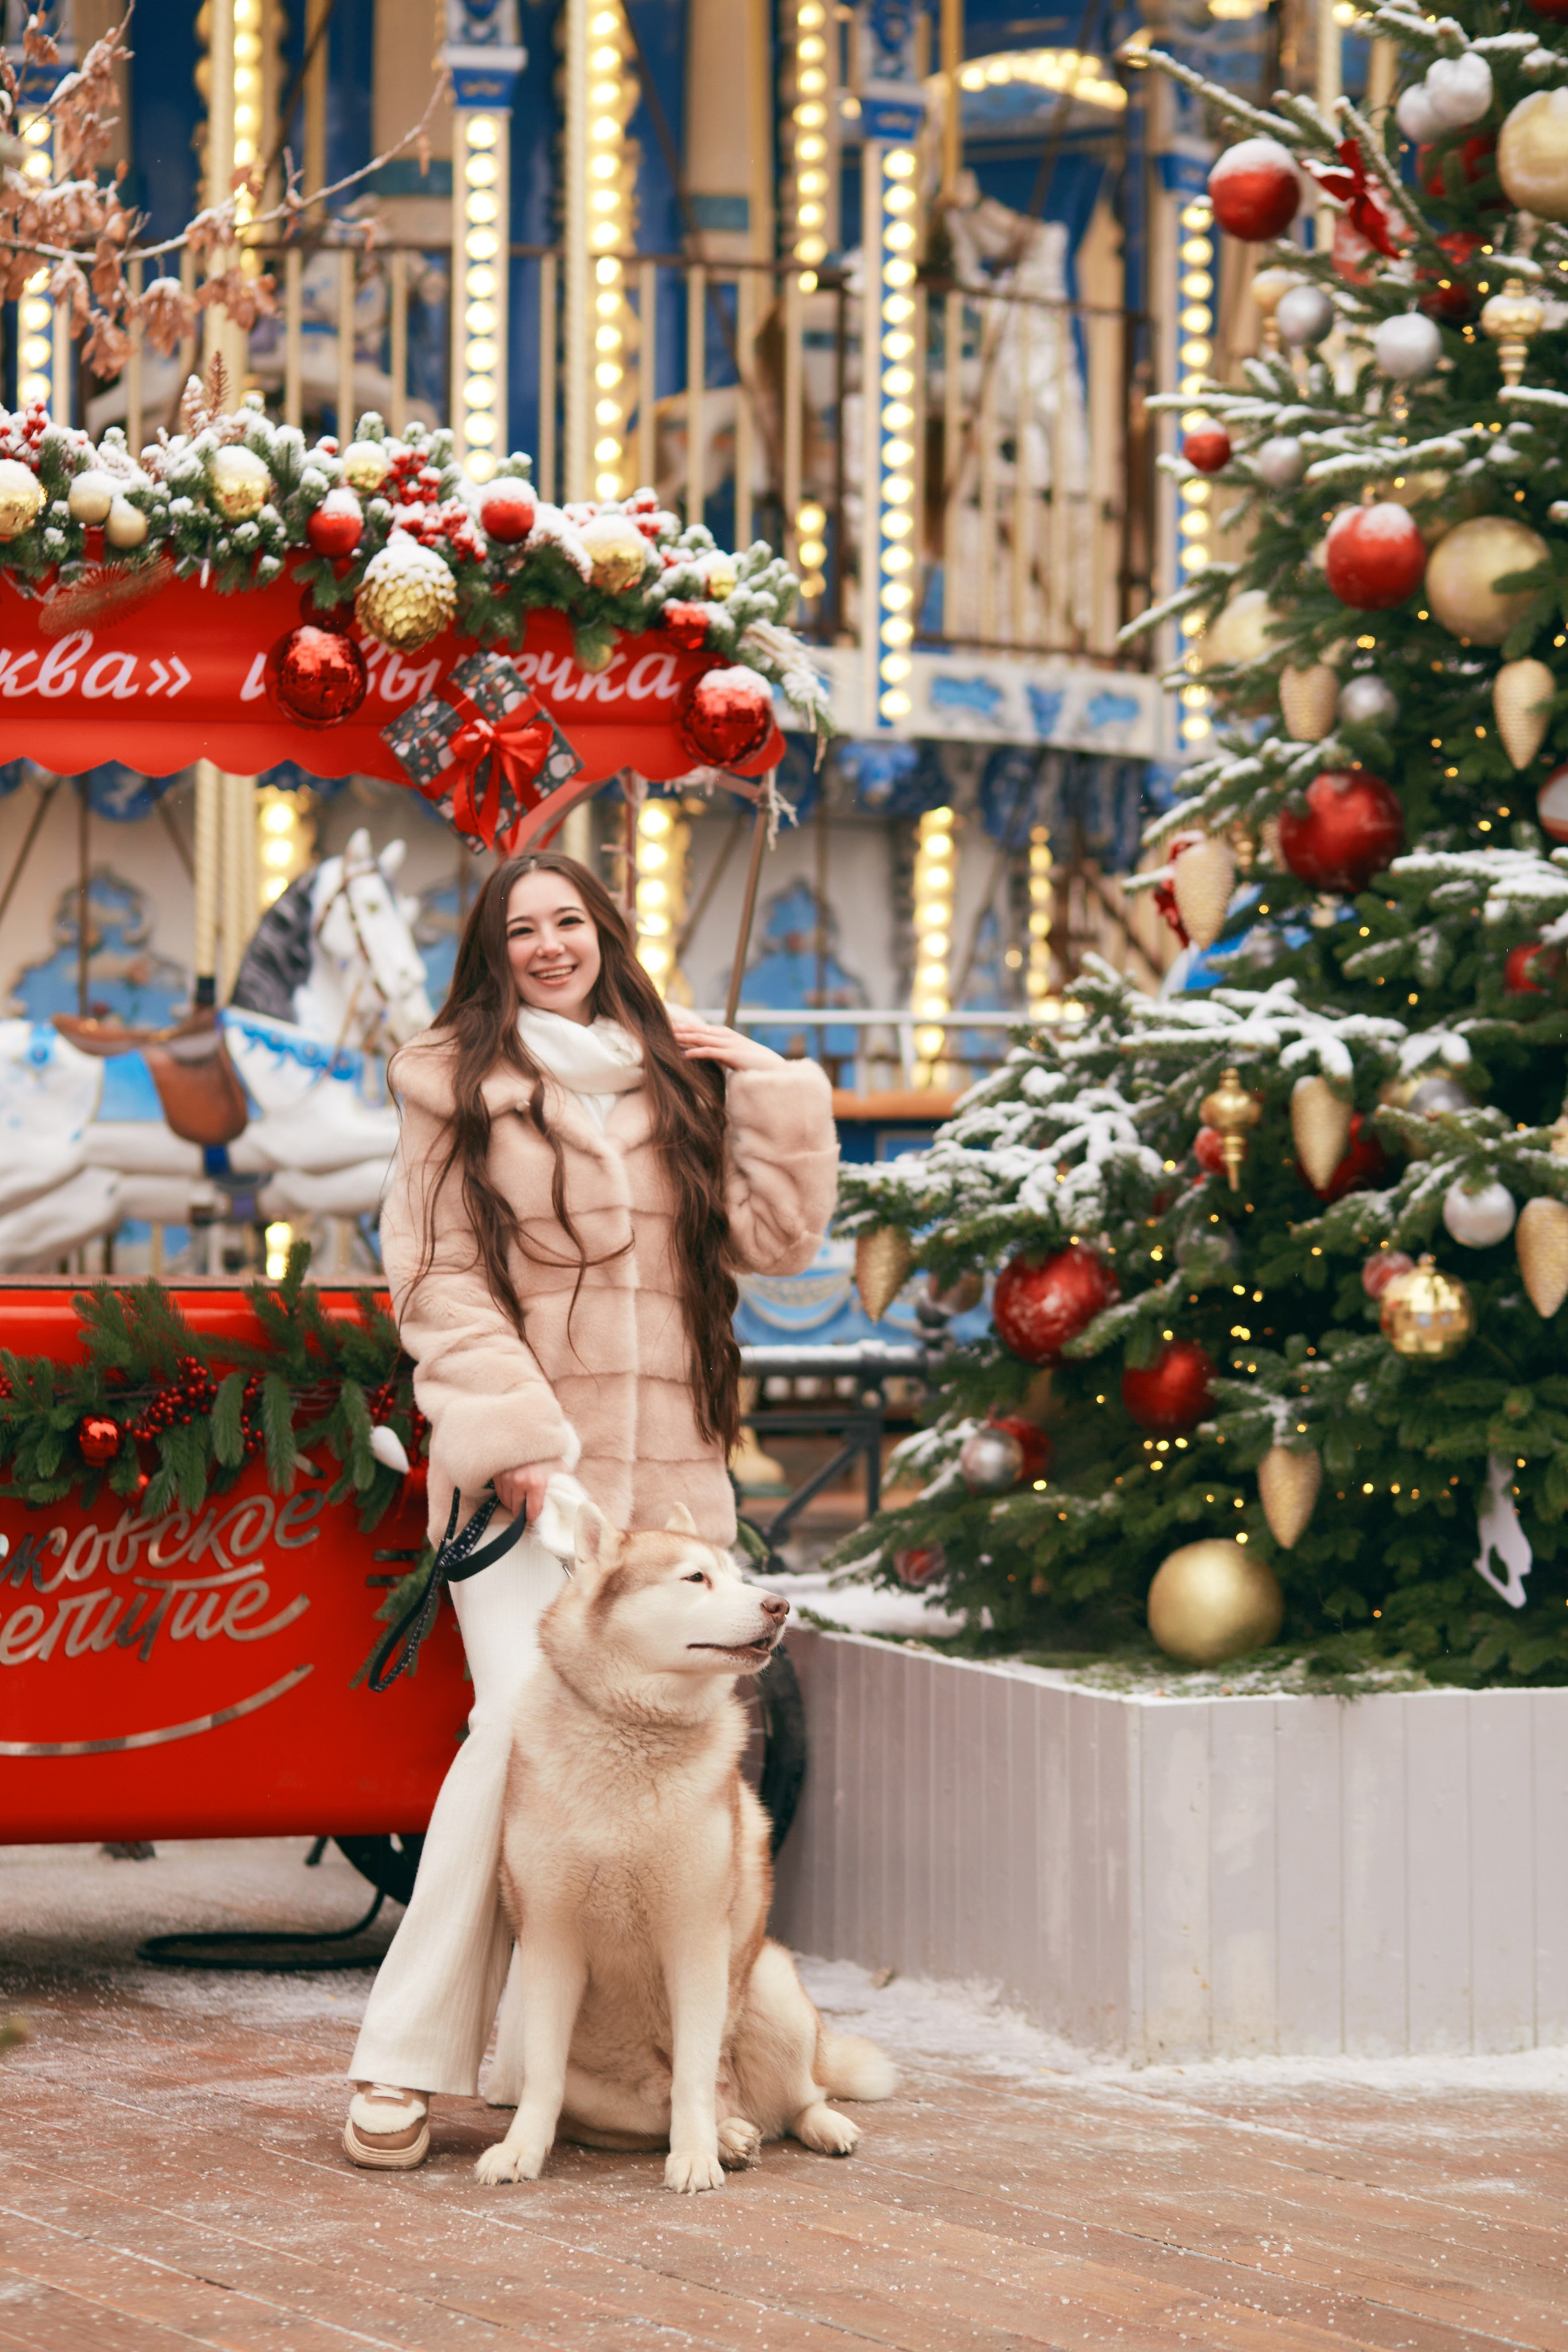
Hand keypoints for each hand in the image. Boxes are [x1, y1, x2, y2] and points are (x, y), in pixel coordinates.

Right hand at [493, 1460, 570, 1525]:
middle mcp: (518, 1481)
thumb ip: (562, 1487)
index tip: (535, 1515)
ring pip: (506, 1502)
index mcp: (536, 1483)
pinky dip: (506, 1494)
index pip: (531, 1513)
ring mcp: (506, 1476)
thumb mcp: (562, 1471)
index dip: (534, 1516)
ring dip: (513, 1502)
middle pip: (516, 1509)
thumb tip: (564, 1503)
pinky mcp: (497, 1472)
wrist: (535, 1434)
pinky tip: (514, 1489)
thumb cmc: (550, 1454)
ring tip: (522, 1497)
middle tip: (529, 1506)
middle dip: (523, 1511)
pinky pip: (499, 1492)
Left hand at [666, 1005, 783, 1074]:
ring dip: (683, 1037)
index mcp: (726, 1035)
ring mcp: (729, 1044)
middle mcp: (726, 1036)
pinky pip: (710, 1052)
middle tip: (660, 1028)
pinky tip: (683, 1055)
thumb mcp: (733, 1057)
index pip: (700, 1028)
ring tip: (666, 1038)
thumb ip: (720, 1053)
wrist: (775, 1070)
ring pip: (701, 1038)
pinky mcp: (732, 1055)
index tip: (667, 1028)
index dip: (684, 1027)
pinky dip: (696, 1052)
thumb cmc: (754, 1065)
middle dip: (679, 1029)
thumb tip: (704, 1055)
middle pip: (697, 1030)